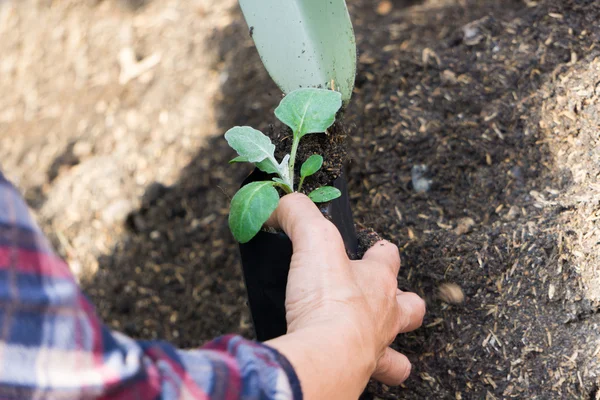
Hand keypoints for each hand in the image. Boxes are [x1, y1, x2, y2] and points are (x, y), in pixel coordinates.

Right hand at [266, 193, 424, 398]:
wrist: (327, 357)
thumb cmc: (329, 300)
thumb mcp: (313, 239)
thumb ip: (299, 214)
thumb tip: (283, 203)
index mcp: (378, 281)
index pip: (388, 256)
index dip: (381, 250)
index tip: (371, 247)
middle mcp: (384, 316)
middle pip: (411, 307)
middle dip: (406, 303)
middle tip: (386, 300)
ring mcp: (376, 349)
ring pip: (399, 354)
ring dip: (393, 349)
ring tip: (376, 344)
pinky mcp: (358, 375)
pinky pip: (373, 378)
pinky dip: (364, 373)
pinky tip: (349, 367)